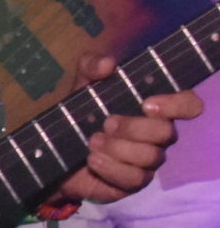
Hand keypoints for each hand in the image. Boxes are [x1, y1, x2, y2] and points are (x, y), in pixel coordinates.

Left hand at [54, 54, 202, 204]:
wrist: (59, 145)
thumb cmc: (82, 109)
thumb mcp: (82, 82)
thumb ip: (92, 66)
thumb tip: (108, 63)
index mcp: (152, 107)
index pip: (187, 104)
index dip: (178, 104)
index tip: (148, 104)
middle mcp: (156, 133)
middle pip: (167, 132)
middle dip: (134, 127)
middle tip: (107, 123)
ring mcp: (147, 159)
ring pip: (151, 156)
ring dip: (118, 147)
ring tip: (93, 140)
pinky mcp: (134, 181)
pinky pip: (134, 178)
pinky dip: (111, 168)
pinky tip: (93, 159)